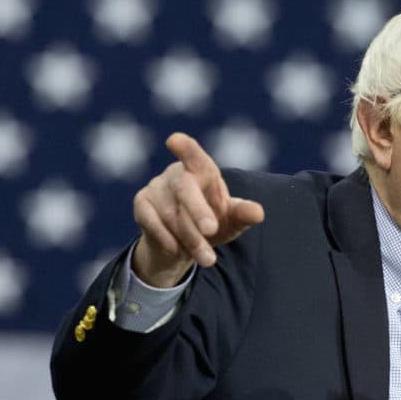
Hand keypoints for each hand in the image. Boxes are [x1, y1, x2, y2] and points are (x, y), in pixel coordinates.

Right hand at [132, 133, 264, 287]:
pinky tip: (178, 251)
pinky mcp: (142, 203)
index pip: (194, 155)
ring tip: (207, 259)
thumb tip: (258, 213)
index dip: (185, 148)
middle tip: (212, 231)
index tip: (174, 140)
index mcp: (202, 170)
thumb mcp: (231, 221)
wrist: (181, 245)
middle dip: (198, 211)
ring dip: (190, 238)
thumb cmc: (211, 223)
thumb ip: (243, 214)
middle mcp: (177, 174)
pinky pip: (152, 222)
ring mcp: (156, 186)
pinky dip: (166, 238)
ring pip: (171, 214)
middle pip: (185, 188)